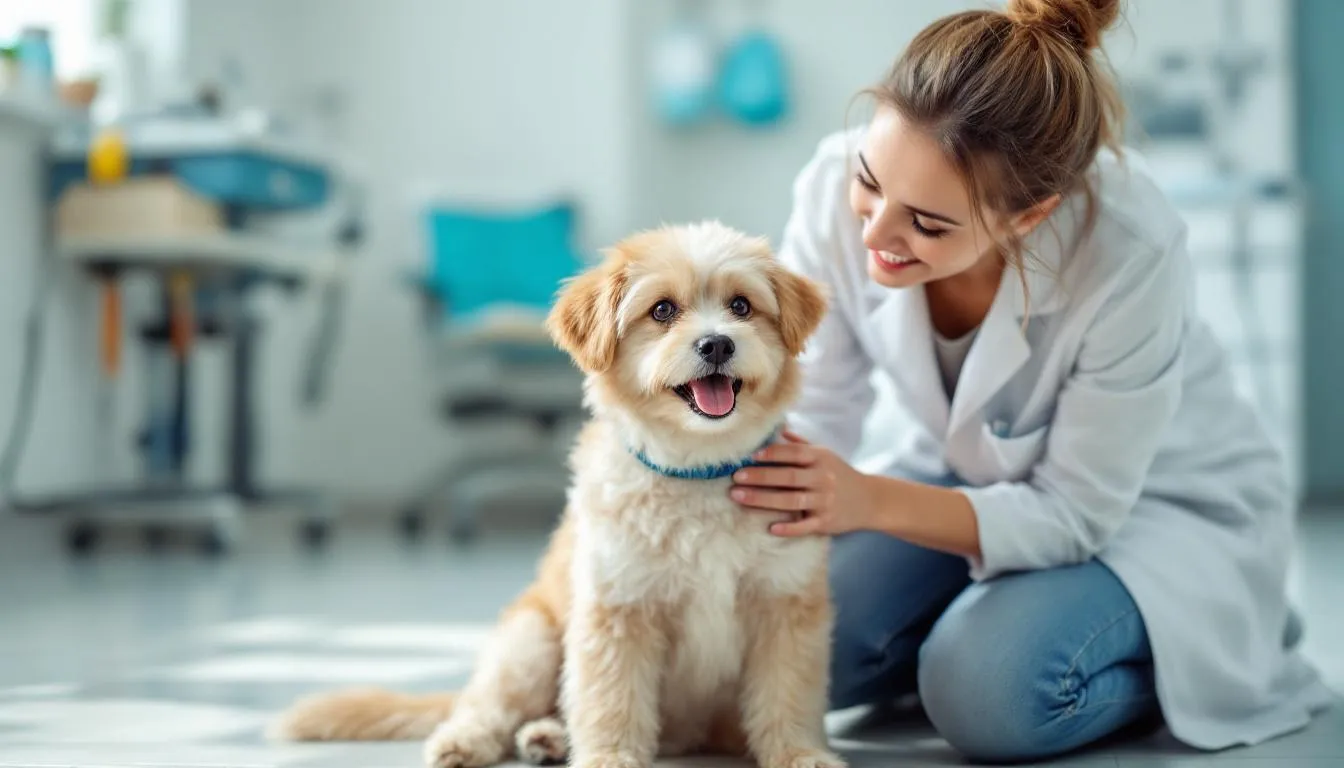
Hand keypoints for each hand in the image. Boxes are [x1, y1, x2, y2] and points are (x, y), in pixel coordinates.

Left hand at [729, 430, 873, 536]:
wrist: (870, 500)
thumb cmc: (840, 474)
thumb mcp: (825, 454)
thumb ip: (801, 444)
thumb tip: (778, 428)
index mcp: (820, 458)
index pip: (794, 453)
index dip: (772, 453)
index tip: (750, 456)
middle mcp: (823, 478)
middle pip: (788, 477)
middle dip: (760, 476)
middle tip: (735, 477)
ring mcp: (825, 501)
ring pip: (791, 501)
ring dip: (763, 499)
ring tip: (739, 496)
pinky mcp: (827, 522)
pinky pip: (805, 525)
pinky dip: (789, 528)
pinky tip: (771, 528)